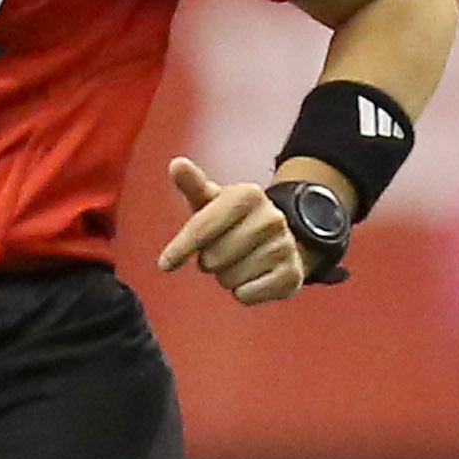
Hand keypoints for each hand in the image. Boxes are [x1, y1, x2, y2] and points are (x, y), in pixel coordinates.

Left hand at [158, 157, 305, 304]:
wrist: (278, 240)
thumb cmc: (231, 221)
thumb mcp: (211, 201)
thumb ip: (192, 184)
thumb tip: (176, 163)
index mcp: (248, 195)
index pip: (201, 228)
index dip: (181, 248)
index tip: (165, 264)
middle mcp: (271, 218)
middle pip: (213, 259)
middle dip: (210, 261)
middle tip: (221, 252)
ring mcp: (285, 246)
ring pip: (229, 280)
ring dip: (227, 277)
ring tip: (239, 261)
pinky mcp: (293, 275)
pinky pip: (247, 295)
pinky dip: (243, 292)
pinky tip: (254, 276)